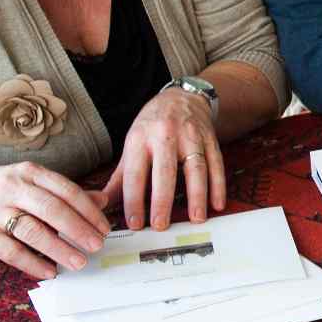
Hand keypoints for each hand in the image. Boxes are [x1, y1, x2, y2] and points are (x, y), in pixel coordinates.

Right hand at [0, 162, 110, 279]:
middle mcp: (11, 188)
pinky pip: (10, 252)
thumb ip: (64, 191)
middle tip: (97, 246)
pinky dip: (32, 264)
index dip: (88, 210)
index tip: (105, 227)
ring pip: (33, 231)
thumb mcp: (29, 181)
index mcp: (29, 172)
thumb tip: (102, 201)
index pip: (66, 190)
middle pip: (52, 209)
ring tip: (79, 262)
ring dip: (59, 249)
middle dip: (79, 230)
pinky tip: (49, 272)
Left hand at [102, 86, 225, 229]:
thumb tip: (104, 205)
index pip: (135, 174)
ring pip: (195, 167)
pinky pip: (216, 163)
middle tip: (161, 225)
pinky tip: (217, 203)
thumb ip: (121, 177)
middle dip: (162, 200)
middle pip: (165, 171)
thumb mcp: (132, 144)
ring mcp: (190, 135)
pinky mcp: (209, 138)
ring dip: (197, 195)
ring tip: (196, 218)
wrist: (181, 96)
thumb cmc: (152, 125)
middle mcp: (165, 135)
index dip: (133, 200)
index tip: (134, 223)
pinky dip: (218, 184)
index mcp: (140, 138)